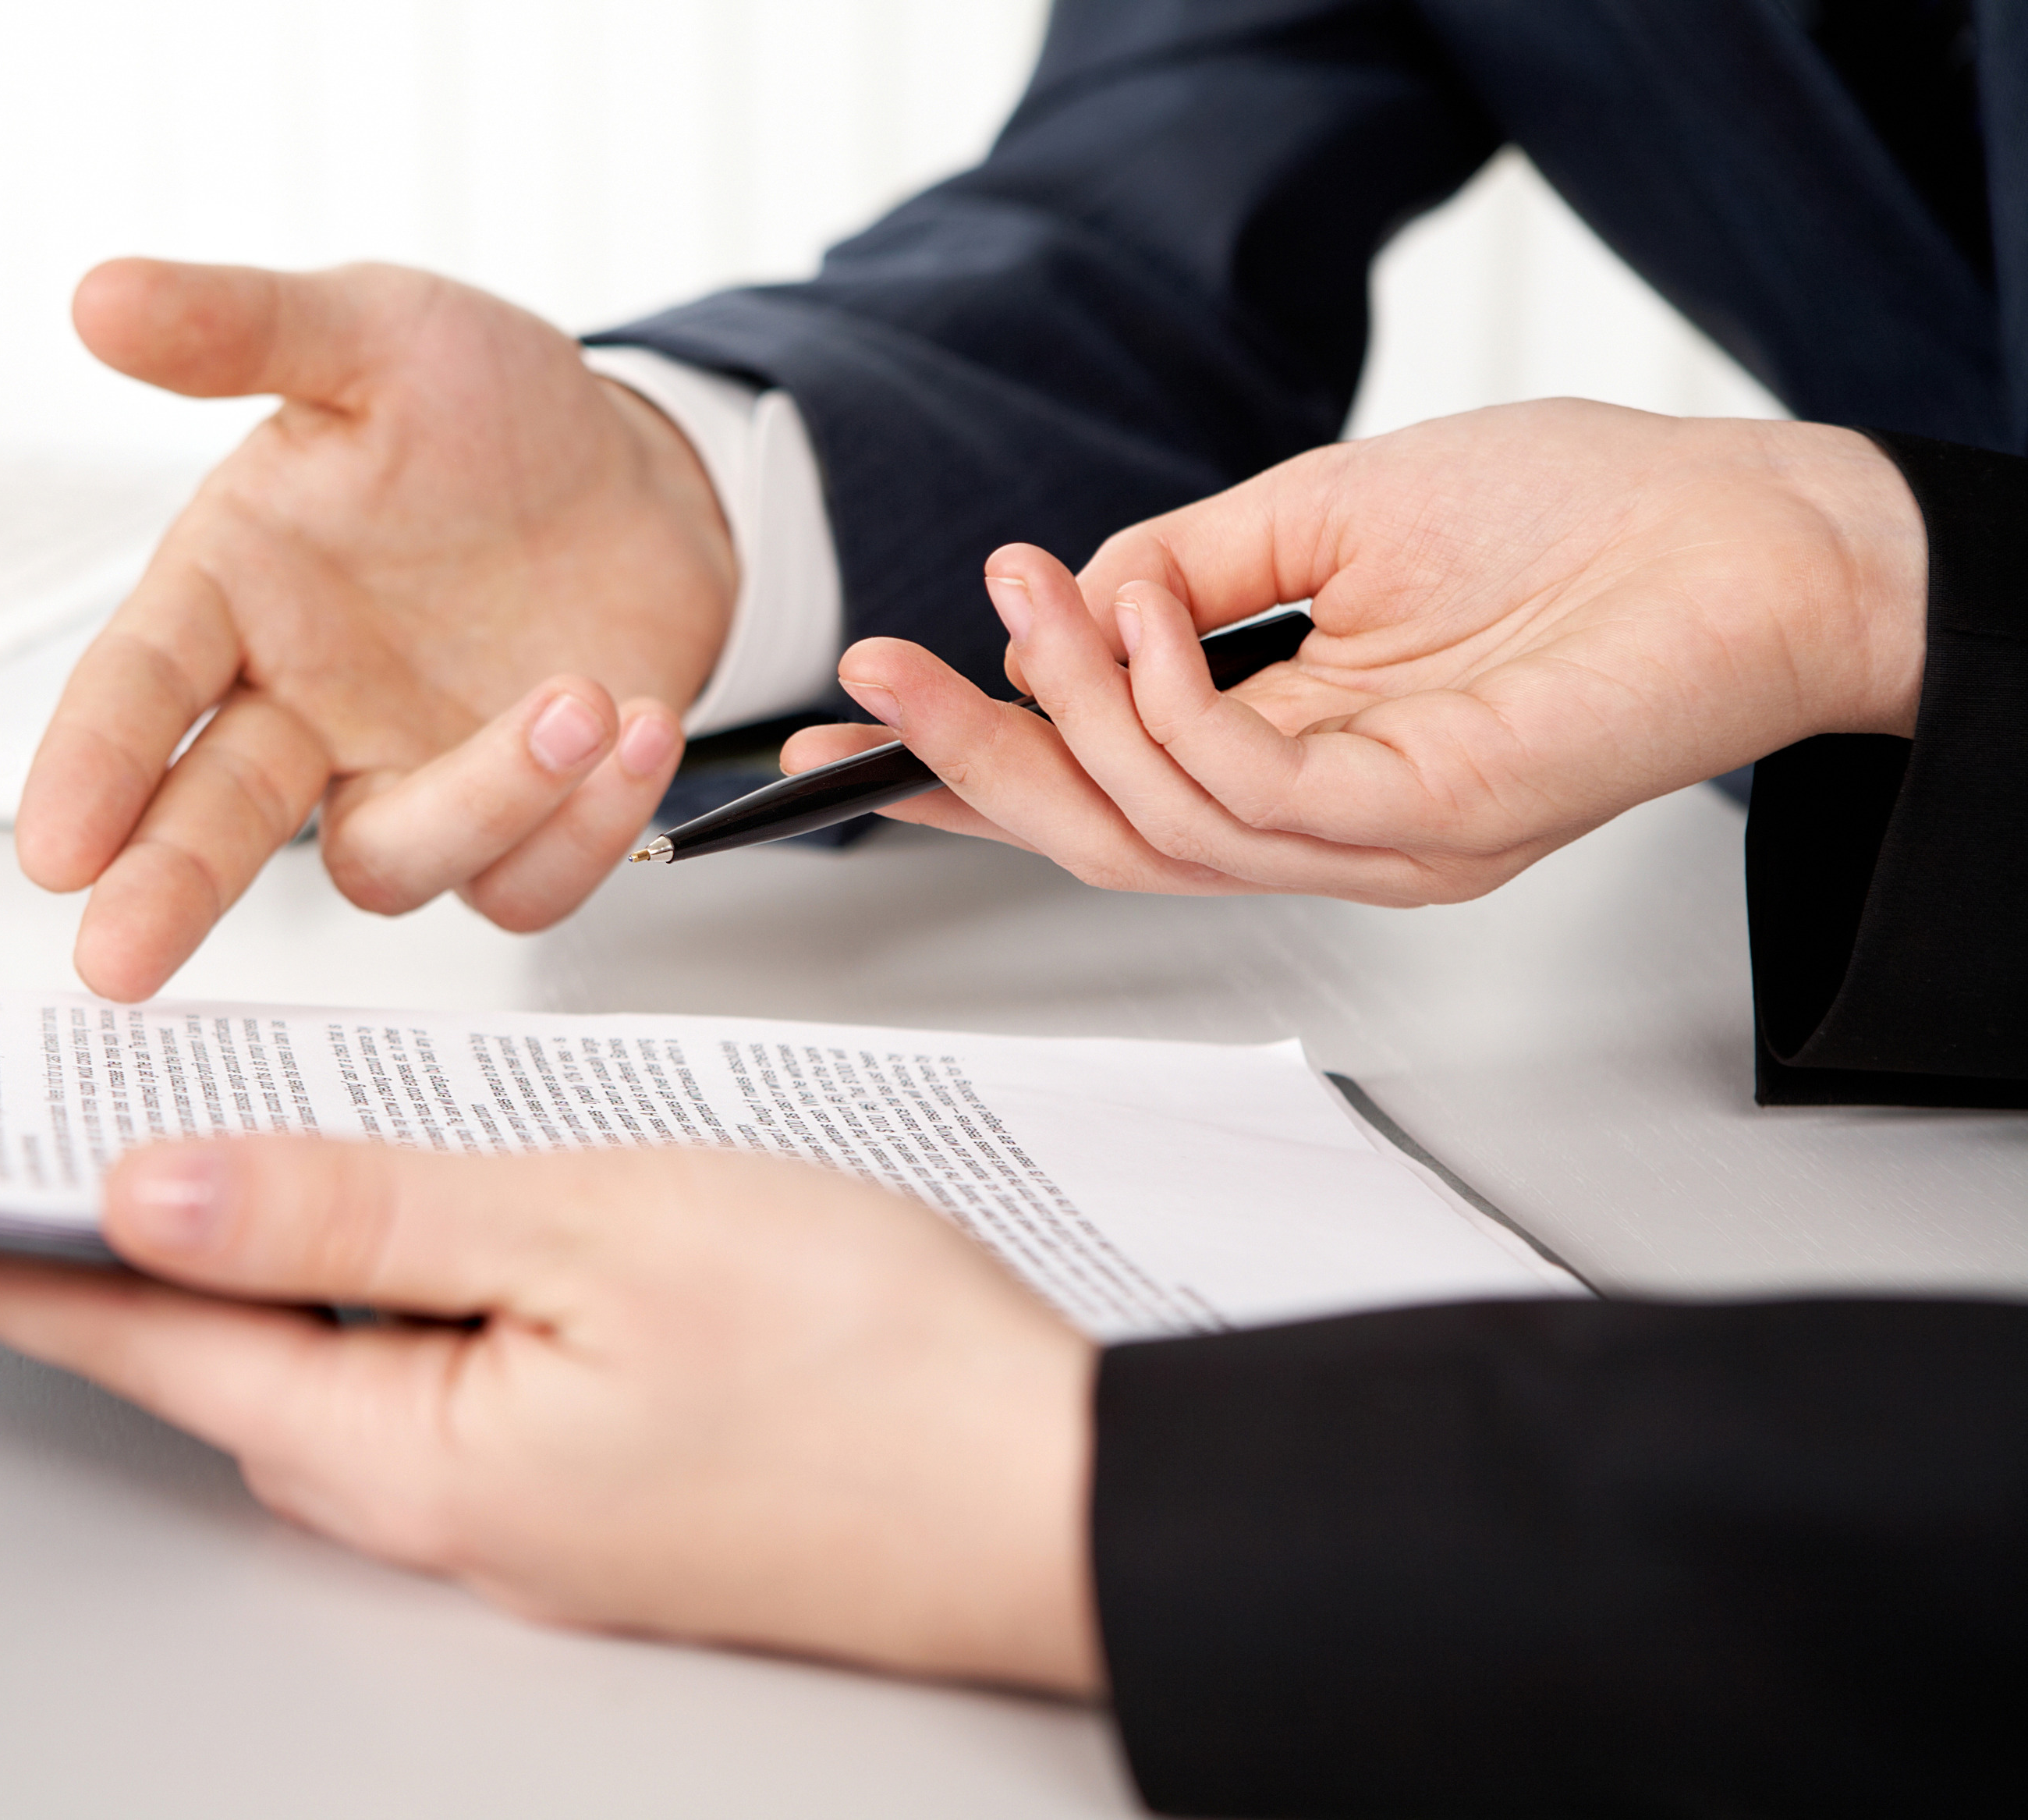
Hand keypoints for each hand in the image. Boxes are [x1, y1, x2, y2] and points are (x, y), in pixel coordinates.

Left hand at [0, 1138, 1101, 1691]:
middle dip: (120, 1253)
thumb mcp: (593, 1229)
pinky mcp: (595, 1484)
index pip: (146, 1347)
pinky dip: (384, 1286)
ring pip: (336, 1365)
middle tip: (40, 1143)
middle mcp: (447, 1508)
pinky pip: (436, 1378)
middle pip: (226, 1366)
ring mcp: (524, 1509)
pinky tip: (412, 1216)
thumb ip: (360, 1212)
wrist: (1063, 1496)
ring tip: (214, 1148)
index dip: (10, 1262)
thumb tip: (159, 1192)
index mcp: (416, 1454)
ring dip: (261, 1260)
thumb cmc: (873, 1367)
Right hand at [22, 261, 738, 998]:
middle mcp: (304, 708)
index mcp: (236, 595)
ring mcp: (408, 775)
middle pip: (214, 822)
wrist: (644, 471)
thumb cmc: (491, 414)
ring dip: (478, 803)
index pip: (139, 691)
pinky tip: (635, 730)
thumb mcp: (375, 336)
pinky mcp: (519, 822)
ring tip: (571, 702)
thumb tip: (99, 295)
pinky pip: (526, 878)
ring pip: (390, 861)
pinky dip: (584, 826)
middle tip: (119, 958)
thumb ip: (242, 328)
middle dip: (166, 890)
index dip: (91, 768)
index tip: (52, 849)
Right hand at [783, 401, 1928, 903]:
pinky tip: (1135, 609)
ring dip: (1058, 712)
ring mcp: (1369, 840)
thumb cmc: (1573, 517)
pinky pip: (1243, 791)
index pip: (1098, 790)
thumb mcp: (1329, 514)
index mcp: (1290, 753)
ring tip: (1026, 598)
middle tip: (879, 678)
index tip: (849, 739)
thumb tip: (1066, 600)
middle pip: (1096, 836)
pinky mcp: (1422, 825)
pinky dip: (1162, 703)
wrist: (1758, 534)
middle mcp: (1319, 820)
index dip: (966, 771)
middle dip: (968, 760)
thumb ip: (1188, 565)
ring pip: (1150, 827)